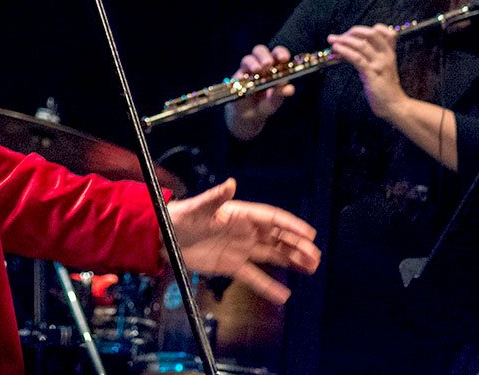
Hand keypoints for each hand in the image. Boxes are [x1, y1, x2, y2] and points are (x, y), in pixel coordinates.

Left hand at [168, 178, 319, 303]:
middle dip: (297, 246)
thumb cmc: (180, 217)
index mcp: (240, 214)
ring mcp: (240, 249)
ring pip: (271, 255)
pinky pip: (253, 276)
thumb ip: (215, 197)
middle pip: (277, 238)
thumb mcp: (197, 208)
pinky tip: (284, 295)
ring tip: (311, 269)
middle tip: (315, 256)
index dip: (291, 225)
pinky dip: (268, 286)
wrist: (163, 238)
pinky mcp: (231, 265)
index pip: (271, 219)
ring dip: (291, 261)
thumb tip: (231, 183)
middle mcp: (244, 231)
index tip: (310, 234)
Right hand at [224, 44, 294, 139]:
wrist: (249, 117)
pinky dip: (242, 76)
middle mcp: (260, 66)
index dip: (280, 52)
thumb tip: (289, 88)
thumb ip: (280, 93)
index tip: (283, 58)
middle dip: (264, 55)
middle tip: (268, 63)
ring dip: (253, 63)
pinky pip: (237, 74)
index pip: (277, 54)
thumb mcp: (275, 101)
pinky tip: (246, 80)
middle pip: (260, 51)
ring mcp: (247, 72)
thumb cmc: (265, 105)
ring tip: (257, 69)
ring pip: (248, 59)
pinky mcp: (236, 80)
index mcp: (273, 67)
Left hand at [326, 24, 408, 120]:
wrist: (394, 106)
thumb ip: (369, 57)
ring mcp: (380, 64)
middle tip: (339, 37)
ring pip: (362, 45)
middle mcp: (386, 56)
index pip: (384, 31)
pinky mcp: (372, 74)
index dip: (367, 29)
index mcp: (389, 53)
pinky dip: (345, 51)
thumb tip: (347, 48)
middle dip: (353, 32)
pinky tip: (336, 48)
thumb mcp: (380, 68)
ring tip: (332, 40)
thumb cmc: (385, 88)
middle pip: (371, 34)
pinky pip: (357, 58)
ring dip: (344, 40)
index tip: (352, 33)